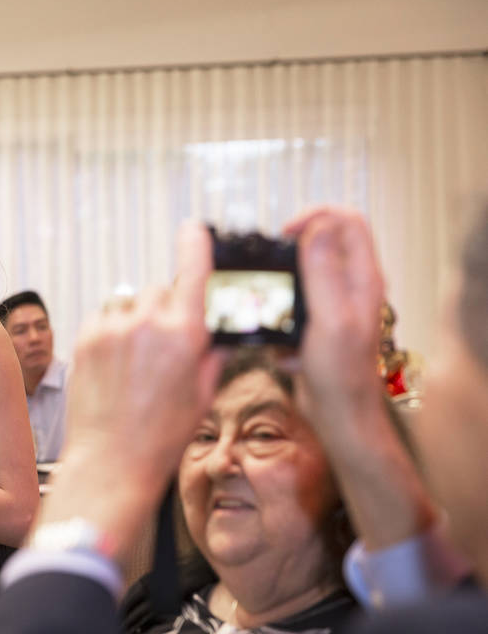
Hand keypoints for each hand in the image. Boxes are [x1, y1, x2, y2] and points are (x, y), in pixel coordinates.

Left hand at [39, 223, 223, 560]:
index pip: (193, 270)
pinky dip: (110, 329)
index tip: (194, 230)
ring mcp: (112, 329)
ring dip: (135, 319)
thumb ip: (211, 352)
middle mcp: (147, 323)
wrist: (111, 461)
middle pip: (160, 290)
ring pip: (128, 302)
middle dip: (165, 308)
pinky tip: (115, 362)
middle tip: (163, 344)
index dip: (195, 244)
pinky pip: (103, 315)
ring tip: (135, 361)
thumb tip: (216, 329)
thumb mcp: (203, 394)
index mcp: (184, 334)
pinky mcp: (85, 338)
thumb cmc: (162, 436)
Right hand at [283, 207, 385, 419]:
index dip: (316, 216)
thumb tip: (316, 228)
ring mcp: (337, 306)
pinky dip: (282, 324)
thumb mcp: (330, 318)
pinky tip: (282, 348)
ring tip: (272, 313)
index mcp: (363, 279)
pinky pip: (294, 310)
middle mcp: (353, 288)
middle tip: (271, 271)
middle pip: (324, 244)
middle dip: (291, 254)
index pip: (347, 221)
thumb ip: (324, 272)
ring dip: (282, 292)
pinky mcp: (320, 326)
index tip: (285, 233)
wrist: (340, 417)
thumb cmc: (341, 375)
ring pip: (305, 278)